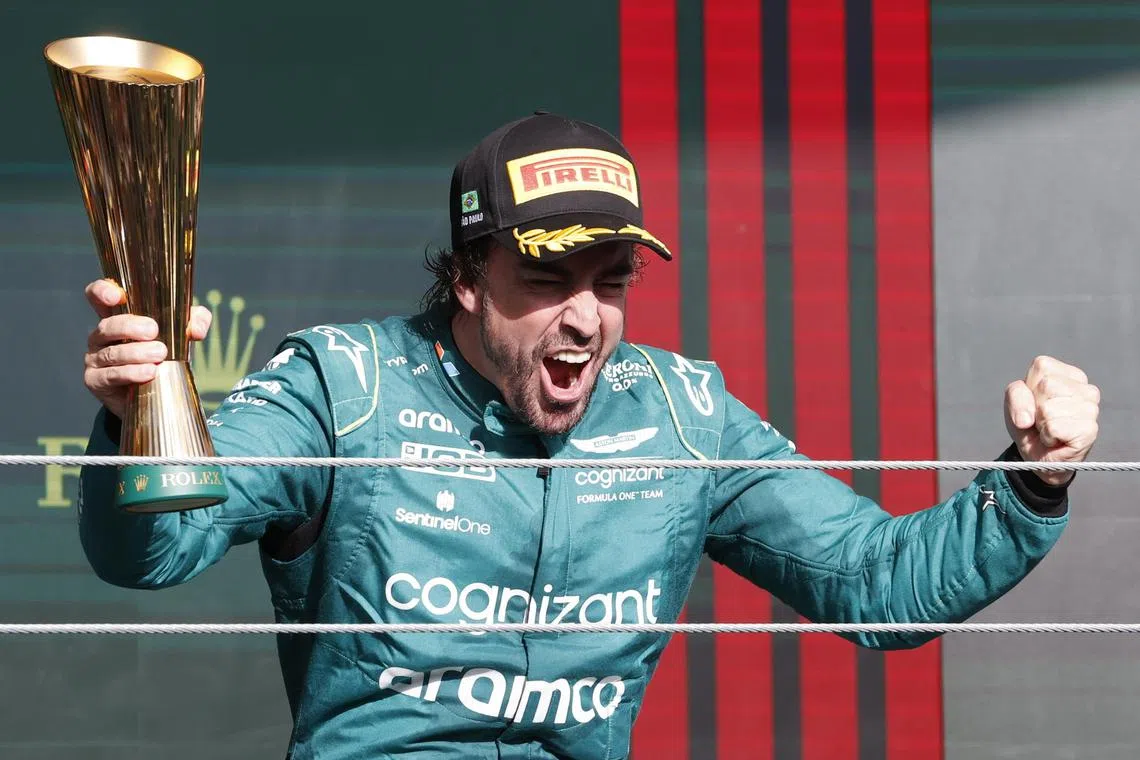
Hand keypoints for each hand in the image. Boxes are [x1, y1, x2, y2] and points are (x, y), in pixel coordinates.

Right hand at [83, 279, 212, 419]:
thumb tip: (195, 329)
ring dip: (136, 353)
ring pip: (111, 352)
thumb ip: (193, 322)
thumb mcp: (181, 333)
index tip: (117, 297)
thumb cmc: (164, 354)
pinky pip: (111, 375)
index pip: (97, 296)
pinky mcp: (96, 381)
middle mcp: (102, 336)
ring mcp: (95, 358)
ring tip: (160, 354)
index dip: (102, 291)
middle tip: (153, 331)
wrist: (157, 393)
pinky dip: (131, 373)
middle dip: (130, 327)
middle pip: (107, 325)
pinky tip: (149, 372)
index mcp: (117, 316)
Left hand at [1004, 355, 1099, 485]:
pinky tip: (1056, 439)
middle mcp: (1086, 388)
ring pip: (1048, 408)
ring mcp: (1091, 408)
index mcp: (1068, 374)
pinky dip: (1047, 437)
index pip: (1041, 367)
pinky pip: (1054, 427)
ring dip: (1041, 424)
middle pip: (1045, 386)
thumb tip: (1026, 419)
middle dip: (1034, 407)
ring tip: (1050, 430)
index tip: (1035, 403)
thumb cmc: (1029, 425)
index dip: (1029, 388)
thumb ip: (1016, 395)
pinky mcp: (1089, 429)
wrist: (1038, 457)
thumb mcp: (1014, 403)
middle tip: (1042, 420)